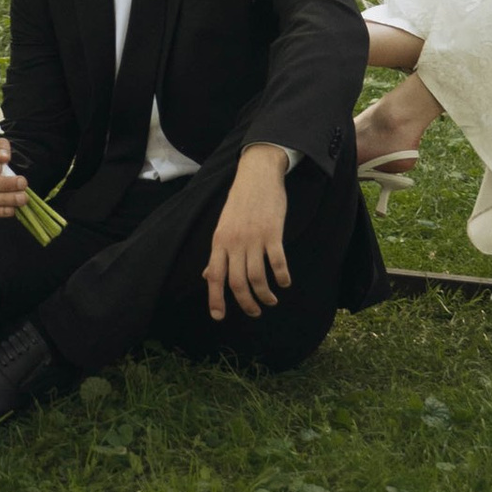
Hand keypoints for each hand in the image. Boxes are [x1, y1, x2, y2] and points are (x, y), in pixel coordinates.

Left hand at [205, 143, 291, 321]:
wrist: (257, 175)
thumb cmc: (239, 202)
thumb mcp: (223, 226)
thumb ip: (218, 253)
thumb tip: (207, 276)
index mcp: (219, 241)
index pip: (214, 276)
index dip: (215, 299)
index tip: (219, 316)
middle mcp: (234, 242)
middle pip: (237, 283)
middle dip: (246, 303)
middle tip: (254, 312)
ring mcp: (254, 238)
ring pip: (257, 277)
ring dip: (265, 295)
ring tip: (271, 301)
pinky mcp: (273, 233)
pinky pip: (277, 263)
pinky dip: (281, 277)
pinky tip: (284, 282)